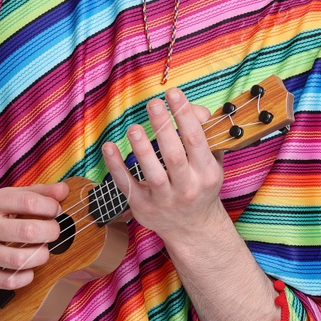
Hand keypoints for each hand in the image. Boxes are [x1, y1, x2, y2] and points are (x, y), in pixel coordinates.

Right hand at [0, 182, 69, 288]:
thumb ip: (30, 193)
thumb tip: (63, 191)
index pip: (28, 201)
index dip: (51, 206)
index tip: (55, 210)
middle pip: (29, 230)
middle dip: (51, 231)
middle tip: (52, 231)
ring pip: (22, 259)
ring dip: (42, 255)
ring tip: (42, 251)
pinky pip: (10, 281)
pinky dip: (26, 276)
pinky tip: (27, 269)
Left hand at [102, 87, 226, 243]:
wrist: (193, 228)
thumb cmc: (200, 185)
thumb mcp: (211, 161)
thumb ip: (204, 133)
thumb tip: (192, 107)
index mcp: (207, 172)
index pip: (196, 140)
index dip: (185, 115)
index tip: (173, 93)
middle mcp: (187, 187)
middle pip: (173, 155)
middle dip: (163, 128)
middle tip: (153, 104)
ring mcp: (164, 199)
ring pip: (152, 173)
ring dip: (142, 149)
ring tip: (134, 127)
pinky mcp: (143, 206)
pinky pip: (127, 185)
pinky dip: (116, 166)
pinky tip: (109, 146)